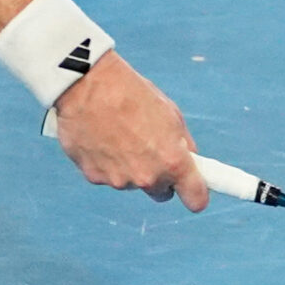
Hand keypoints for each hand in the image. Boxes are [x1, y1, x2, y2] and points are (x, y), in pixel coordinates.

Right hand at [51, 53, 207, 209]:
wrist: (88, 85)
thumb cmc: (131, 93)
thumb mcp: (170, 113)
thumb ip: (182, 143)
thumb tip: (189, 159)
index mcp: (173, 162)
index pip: (196, 199)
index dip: (196, 196)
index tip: (194, 192)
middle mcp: (147, 177)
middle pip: (160, 192)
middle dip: (159, 176)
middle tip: (149, 149)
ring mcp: (119, 180)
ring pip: (131, 182)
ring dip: (129, 166)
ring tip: (118, 133)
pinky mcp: (94, 177)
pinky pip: (106, 174)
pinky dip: (105, 162)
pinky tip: (101, 137)